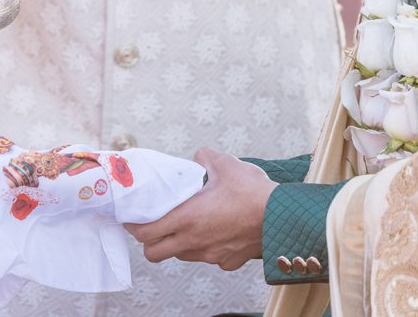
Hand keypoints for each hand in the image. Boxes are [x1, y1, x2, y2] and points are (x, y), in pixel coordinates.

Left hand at [124, 148, 276, 270]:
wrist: (284, 218)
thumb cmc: (254, 193)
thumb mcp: (225, 165)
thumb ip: (204, 158)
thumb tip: (198, 156)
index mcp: (186, 219)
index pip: (145, 233)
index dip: (134, 226)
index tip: (132, 218)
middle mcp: (194, 241)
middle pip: (154, 253)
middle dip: (149, 241)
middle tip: (152, 225)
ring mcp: (211, 255)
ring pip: (181, 255)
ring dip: (176, 243)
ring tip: (185, 225)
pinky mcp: (228, 262)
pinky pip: (208, 257)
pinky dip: (204, 248)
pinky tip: (214, 232)